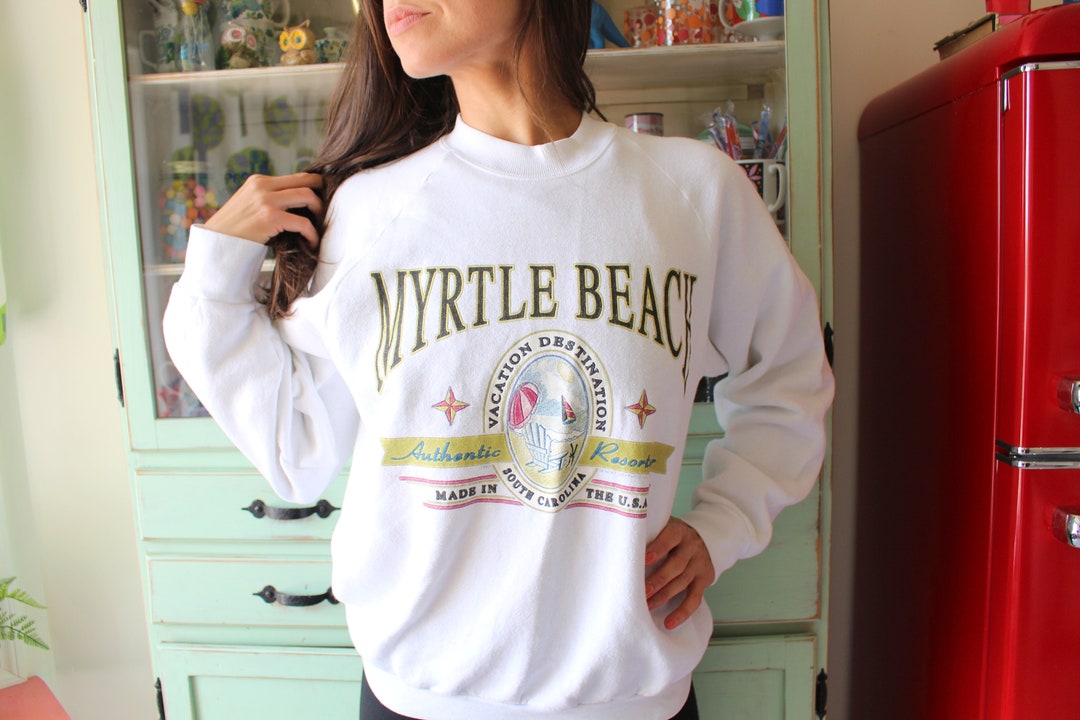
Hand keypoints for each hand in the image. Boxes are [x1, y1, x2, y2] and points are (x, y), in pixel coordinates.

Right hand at [205, 172, 324, 246]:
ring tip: (320, 227)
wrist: (215, 246)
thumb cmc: (235, 232)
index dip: (315, 187)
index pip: (297, 176)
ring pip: (308, 196)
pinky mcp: (270, 217)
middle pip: (307, 180)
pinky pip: (303, 222)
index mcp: (259, 181)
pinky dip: (312, 233)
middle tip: (327, 213)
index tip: (324, 200)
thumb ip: (269, 199)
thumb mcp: (250, 206)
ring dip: (320, 212)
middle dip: (322, 195)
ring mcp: (266, 200)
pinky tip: (312, 242)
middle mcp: (262, 185)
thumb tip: (299, 204)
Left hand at [645, 517, 714, 629]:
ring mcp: (700, 564)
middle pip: (676, 565)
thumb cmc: (669, 536)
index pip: (669, 539)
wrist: (699, 539)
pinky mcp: (705, 580)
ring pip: (683, 582)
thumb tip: (617, 547)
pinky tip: (668, 623)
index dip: (656, 550)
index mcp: (679, 531)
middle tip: (641, 592)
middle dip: (658, 580)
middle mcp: (692, 546)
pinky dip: (682, 612)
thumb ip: (646, 535)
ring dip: (663, 596)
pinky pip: (694, 599)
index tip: (642, 561)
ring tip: (647, 606)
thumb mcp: (661, 527)